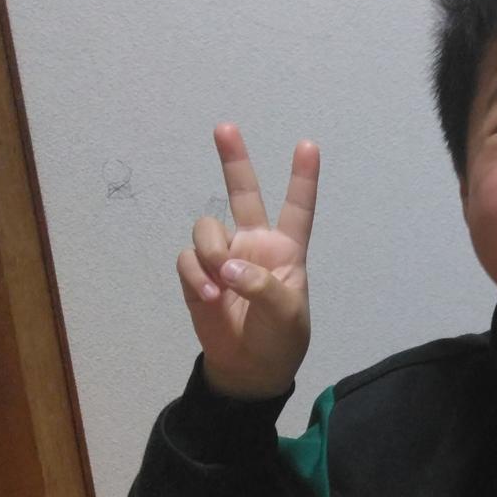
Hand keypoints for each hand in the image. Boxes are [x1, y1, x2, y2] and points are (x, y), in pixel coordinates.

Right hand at [177, 124, 318, 399]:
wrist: (247, 369)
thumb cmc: (279, 340)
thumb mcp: (286, 314)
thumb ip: (261, 285)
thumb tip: (227, 267)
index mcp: (286, 250)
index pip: (297, 208)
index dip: (302, 178)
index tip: (308, 145)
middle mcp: (254, 244)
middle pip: (242, 193)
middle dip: (233, 159)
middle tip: (224, 128)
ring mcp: (224, 256)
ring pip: (205, 228)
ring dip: (210, 252)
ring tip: (222, 285)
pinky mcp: (198, 273)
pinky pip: (188, 259)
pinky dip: (197, 276)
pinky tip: (211, 297)